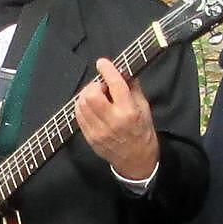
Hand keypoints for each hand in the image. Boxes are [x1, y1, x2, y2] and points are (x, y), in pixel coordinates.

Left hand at [73, 57, 158, 181]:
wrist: (137, 161)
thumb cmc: (142, 132)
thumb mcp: (144, 108)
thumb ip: (133, 88)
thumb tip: (122, 70)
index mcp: (129, 112)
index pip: (115, 85)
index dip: (107, 70)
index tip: (102, 63)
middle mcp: (112, 121)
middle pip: (91, 95)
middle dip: (94, 85)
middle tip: (102, 87)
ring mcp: (98, 131)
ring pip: (81, 104)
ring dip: (86, 95)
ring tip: (96, 96)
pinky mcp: (90, 138)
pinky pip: (78, 116)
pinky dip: (82, 106)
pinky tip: (90, 106)